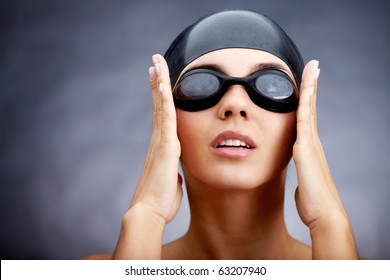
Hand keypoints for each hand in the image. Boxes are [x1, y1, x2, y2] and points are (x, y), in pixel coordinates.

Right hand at [129, 54, 182, 222]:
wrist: (149, 212)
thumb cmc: (160, 201)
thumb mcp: (172, 183)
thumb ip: (174, 175)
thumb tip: (176, 176)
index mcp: (162, 146)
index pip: (161, 115)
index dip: (160, 97)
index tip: (158, 81)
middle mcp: (158, 139)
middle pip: (158, 104)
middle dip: (157, 82)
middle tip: (154, 63)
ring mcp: (160, 141)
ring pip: (161, 105)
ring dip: (159, 82)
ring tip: (156, 62)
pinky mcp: (165, 146)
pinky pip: (166, 117)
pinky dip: (165, 99)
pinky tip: (163, 83)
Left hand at [293, 60, 357, 258]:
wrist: (325, 216)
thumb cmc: (314, 203)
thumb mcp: (304, 184)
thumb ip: (302, 175)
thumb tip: (301, 178)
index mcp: (309, 150)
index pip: (307, 120)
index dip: (307, 102)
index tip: (307, 85)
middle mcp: (312, 143)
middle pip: (311, 108)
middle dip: (311, 86)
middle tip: (313, 66)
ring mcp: (311, 145)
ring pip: (309, 110)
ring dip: (310, 88)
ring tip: (312, 68)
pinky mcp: (307, 150)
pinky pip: (305, 121)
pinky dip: (306, 104)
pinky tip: (305, 89)